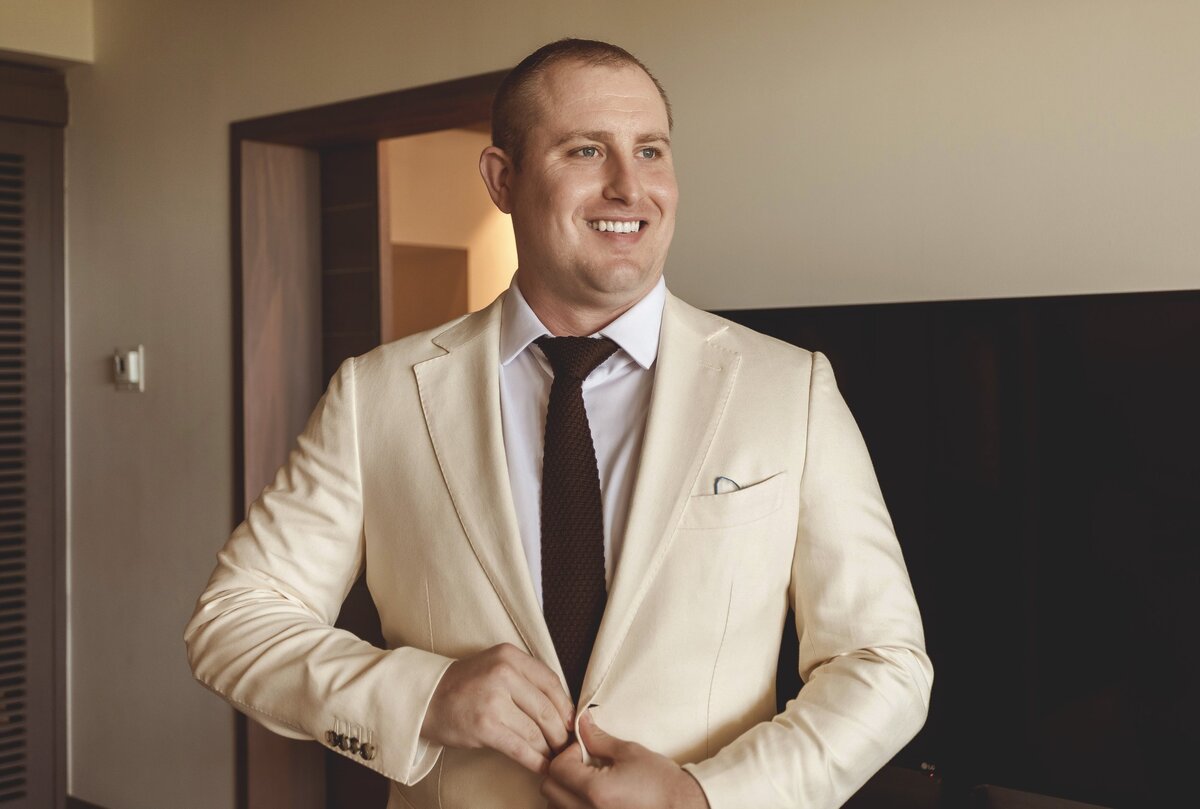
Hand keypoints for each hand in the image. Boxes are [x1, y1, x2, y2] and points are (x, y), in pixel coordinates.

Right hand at [420, 643, 573, 774]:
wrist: (426, 700)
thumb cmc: (465, 686)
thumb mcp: (496, 667)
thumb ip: (526, 680)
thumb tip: (563, 709)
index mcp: (510, 656)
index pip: (551, 682)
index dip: (566, 706)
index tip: (572, 722)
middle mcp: (504, 674)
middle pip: (547, 709)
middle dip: (561, 733)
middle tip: (567, 746)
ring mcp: (494, 700)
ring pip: (536, 732)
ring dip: (549, 749)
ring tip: (555, 758)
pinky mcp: (485, 726)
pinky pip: (520, 748)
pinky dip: (536, 761)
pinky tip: (542, 767)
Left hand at [541, 709, 710, 808]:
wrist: (682, 807)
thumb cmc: (661, 783)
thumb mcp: (630, 753)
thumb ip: (599, 738)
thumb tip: (581, 722)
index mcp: (595, 791)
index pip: (557, 768)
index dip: (567, 753)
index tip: (583, 749)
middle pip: (549, 789)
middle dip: (560, 771)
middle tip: (583, 764)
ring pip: (555, 806)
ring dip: (563, 791)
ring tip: (587, 782)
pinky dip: (571, 805)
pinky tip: (590, 798)